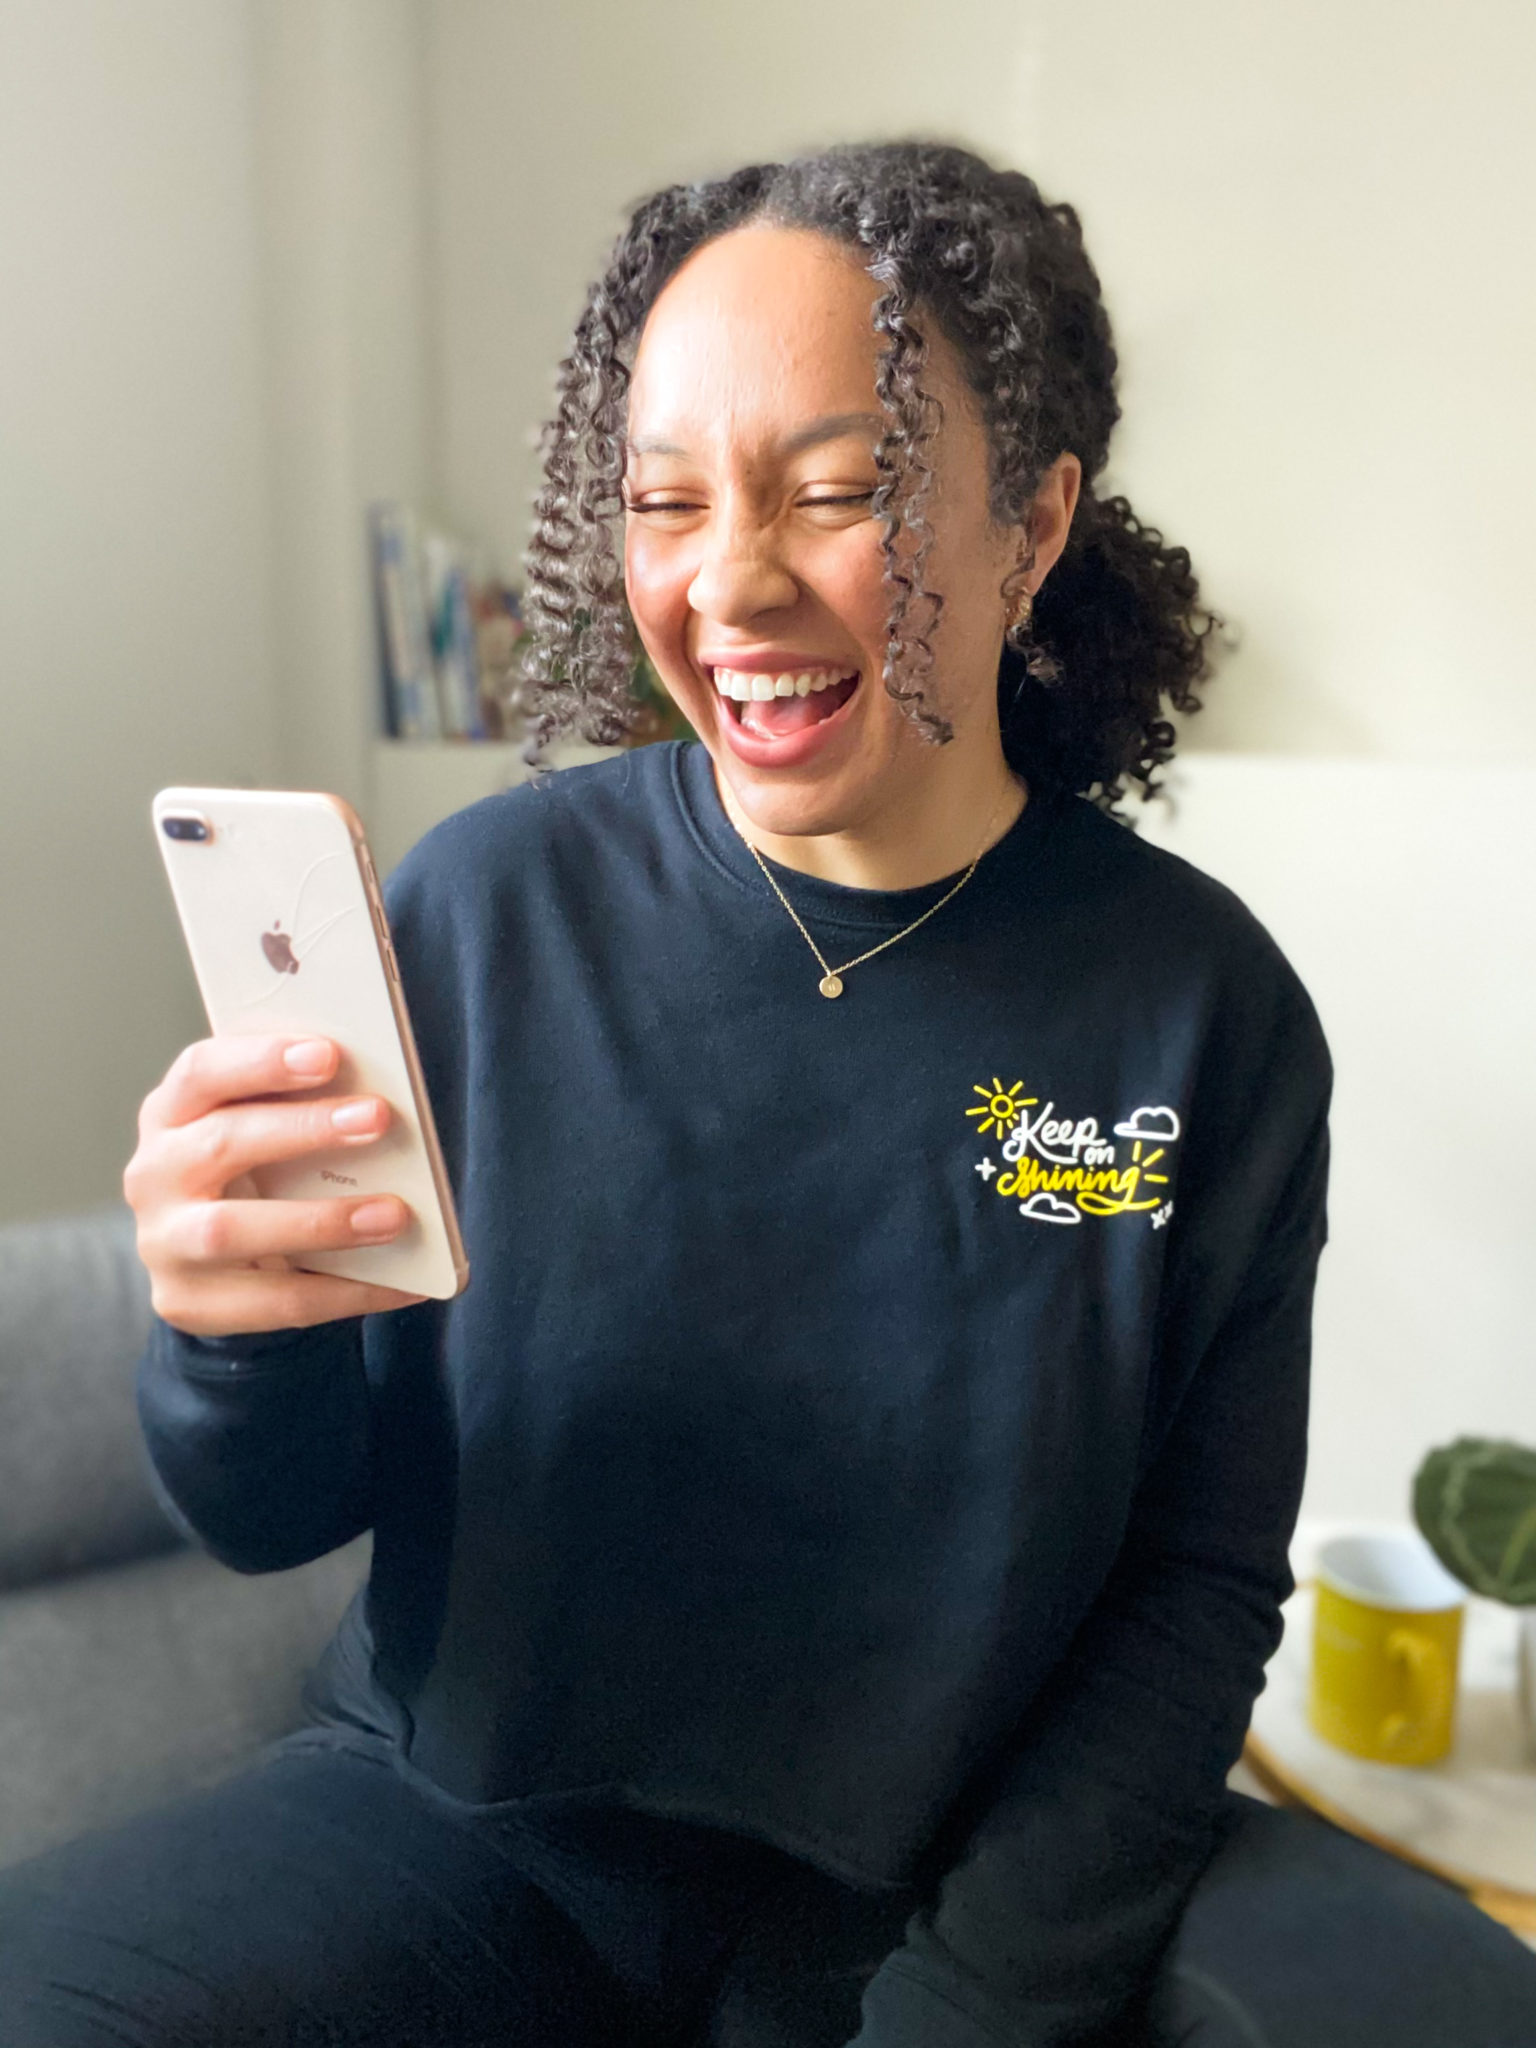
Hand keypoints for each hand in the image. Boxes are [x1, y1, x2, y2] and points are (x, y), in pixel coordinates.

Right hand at [124, 1034, 427, 1336]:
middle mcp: (153, 1173)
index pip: (202, 1071)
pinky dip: (346, 1291)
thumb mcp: (261, 1131)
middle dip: (304, 1129)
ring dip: (321, 1221)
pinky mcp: (186, 1302)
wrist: (209, 1264)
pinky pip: (275, 1300)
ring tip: (393, 1214)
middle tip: (379, 1118)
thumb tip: (378, 1103)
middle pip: (221, 1142)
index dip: (262, 1060)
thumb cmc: (253, 1172)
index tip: (328, 1052)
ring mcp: (162, 1242)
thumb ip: (298, 1109)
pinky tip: (403, 1284)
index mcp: (170, 1112)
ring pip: (231, 1230)